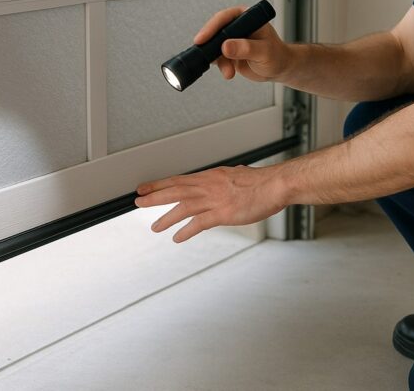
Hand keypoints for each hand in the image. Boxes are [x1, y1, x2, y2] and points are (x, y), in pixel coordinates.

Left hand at [135, 165, 287, 242]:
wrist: (276, 185)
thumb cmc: (262, 183)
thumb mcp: (237, 176)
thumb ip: (224, 181)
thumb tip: (219, 182)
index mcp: (211, 176)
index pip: (179, 179)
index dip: (160, 184)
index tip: (145, 187)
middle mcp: (209, 186)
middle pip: (175, 190)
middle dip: (154, 196)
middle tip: (138, 201)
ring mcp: (215, 199)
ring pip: (183, 206)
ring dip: (166, 217)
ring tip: (155, 226)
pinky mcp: (223, 213)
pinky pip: (199, 223)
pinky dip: (186, 231)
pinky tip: (178, 237)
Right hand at [194, 6, 291, 82]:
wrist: (279, 69)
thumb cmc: (277, 56)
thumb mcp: (264, 52)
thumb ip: (246, 48)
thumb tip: (226, 46)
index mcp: (246, 17)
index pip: (224, 18)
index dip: (211, 28)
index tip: (202, 39)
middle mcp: (237, 26)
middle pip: (214, 31)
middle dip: (210, 46)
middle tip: (206, 56)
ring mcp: (232, 40)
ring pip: (214, 47)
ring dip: (219, 61)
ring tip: (229, 72)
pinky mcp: (228, 52)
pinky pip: (217, 58)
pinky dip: (220, 66)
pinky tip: (228, 72)